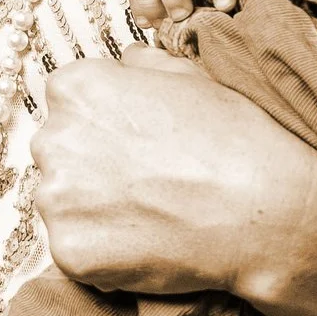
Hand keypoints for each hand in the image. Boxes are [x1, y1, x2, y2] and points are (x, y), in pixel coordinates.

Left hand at [32, 44, 316, 297]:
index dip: (104, 125)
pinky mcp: (68, 251)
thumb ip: (143, 65)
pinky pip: (74, 251)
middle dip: (91, 167)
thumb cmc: (232, 139)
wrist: (263, 209)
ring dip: (93, 211)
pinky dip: (102, 254)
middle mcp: (54, 138)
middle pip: (59, 154)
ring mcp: (56, 199)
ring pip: (62, 204)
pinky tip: (144, 245)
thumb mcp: (189, 77)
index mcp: (76, 87)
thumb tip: (127, 61)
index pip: (68, 104)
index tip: (134, 143)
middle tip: (144, 182)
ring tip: (149, 215)